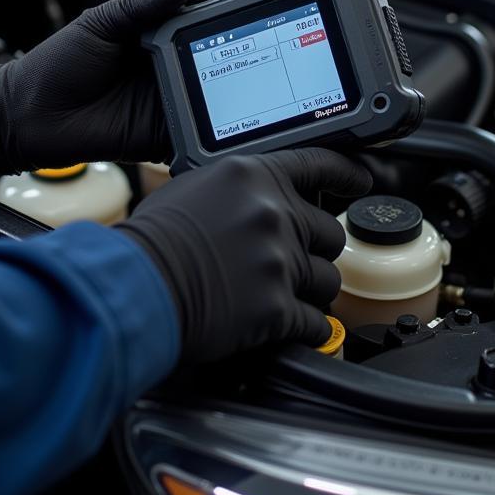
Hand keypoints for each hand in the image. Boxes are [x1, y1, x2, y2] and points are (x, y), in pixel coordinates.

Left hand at [0, 0, 285, 173]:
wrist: (30, 118)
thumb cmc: (56, 65)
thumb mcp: (100, 23)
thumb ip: (143, 3)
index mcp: (159, 22)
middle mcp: (174, 55)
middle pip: (229, 35)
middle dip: (263, 23)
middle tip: (293, 11)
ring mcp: (177, 91)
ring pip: (227, 80)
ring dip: (256, 72)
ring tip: (287, 60)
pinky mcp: (171, 127)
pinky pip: (208, 125)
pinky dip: (231, 125)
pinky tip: (256, 117)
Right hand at [117, 149, 371, 362]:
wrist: (133, 286)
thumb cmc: (149, 241)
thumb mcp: (194, 189)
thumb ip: (238, 193)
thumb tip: (258, 207)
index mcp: (254, 177)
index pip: (319, 164)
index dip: (346, 175)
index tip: (361, 182)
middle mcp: (274, 213)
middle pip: (329, 232)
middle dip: (314, 251)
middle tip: (291, 263)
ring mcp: (279, 260)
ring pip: (328, 280)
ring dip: (310, 292)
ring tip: (282, 298)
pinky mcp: (277, 307)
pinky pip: (316, 323)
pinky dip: (306, 330)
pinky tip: (286, 329)